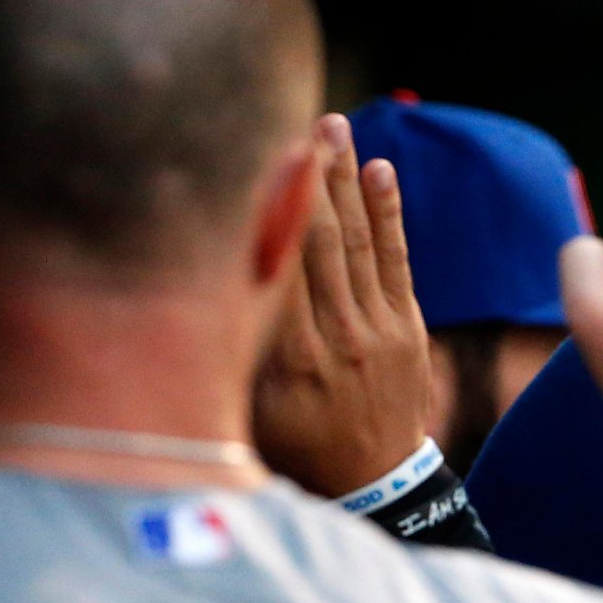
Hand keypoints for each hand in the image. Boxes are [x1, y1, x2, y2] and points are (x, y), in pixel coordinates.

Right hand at [253, 114, 434, 496]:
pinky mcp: (408, 328)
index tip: (251, 155)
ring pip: (356, 242)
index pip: (275, 266)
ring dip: (345, 180)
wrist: (373, 485)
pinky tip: (380, 171)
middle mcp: (335, 337)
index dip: (265, 208)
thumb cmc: (293, 447)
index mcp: (289, 358)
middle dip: (308, 175)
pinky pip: (397, 262)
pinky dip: (389, 215)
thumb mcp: (249, 412)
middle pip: (317, 241)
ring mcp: (377, 330)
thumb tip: (195, 289)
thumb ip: (233, 352)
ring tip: (335, 126)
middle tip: (299, 117)